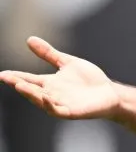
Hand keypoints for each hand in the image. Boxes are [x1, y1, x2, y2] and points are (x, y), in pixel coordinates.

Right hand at [0, 36, 119, 119]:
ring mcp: (61, 104)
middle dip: (19, 84)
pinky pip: (57, 110)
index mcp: (49, 83)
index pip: (28, 79)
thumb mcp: (67, 63)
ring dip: (31, 94)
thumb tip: (29, 39)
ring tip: (20, 85)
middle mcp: (52, 94)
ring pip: (41, 101)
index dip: (15, 76)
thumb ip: (49, 54)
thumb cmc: (89, 80)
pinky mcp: (71, 112)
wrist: (109, 93)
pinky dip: (50, 105)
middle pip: (32, 90)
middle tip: (7, 78)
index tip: (2, 74)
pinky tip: (46, 97)